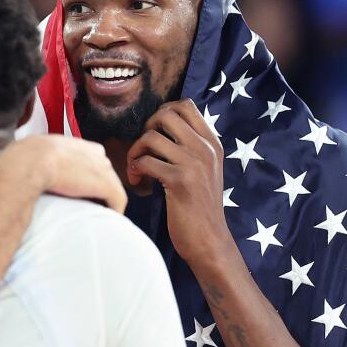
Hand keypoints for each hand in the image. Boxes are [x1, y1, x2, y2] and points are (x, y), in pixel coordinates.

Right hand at [0, 135, 126, 212]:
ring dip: (106, 199)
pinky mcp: (105, 184)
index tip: (76, 189)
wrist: (26, 164)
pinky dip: (114, 210)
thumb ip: (29, 159)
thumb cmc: (17, 164)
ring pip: (111, 185)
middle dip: (98, 186)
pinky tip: (108, 219)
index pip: (88, 155)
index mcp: (69, 143)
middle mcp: (88, 151)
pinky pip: (118, 199)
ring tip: (98, 214)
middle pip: (102, 170)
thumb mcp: (23, 154)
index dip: (84, 173)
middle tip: (89, 204)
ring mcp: (99, 167)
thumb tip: (14, 168)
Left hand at [126, 99, 230, 267]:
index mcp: (212, 143)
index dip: (161, 113)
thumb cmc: (198, 206)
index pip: (186, 106)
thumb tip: (159, 127)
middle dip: (146, 129)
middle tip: (144, 151)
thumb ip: (189, 147)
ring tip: (137, 172)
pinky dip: (134, 171)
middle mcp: (206, 149)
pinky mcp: (181, 180)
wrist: (209, 241)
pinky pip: (145, 161)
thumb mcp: (203, 170)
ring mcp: (195, 163)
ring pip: (150, 137)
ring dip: (135, 153)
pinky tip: (138, 184)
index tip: (154, 134)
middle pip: (166, 114)